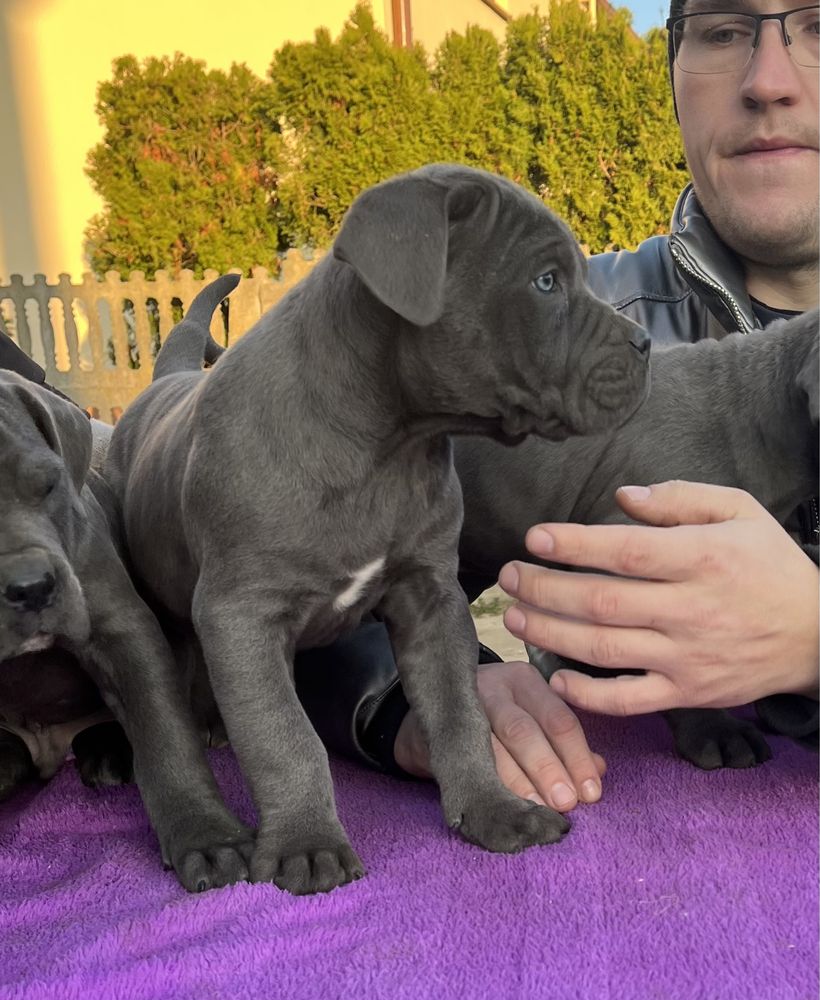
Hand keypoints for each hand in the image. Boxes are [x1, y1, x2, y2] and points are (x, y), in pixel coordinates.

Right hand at [394, 660, 605, 811]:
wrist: (429, 717)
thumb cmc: (492, 719)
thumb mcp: (530, 718)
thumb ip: (563, 743)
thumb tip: (600, 770)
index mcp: (524, 681)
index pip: (558, 718)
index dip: (578, 757)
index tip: (592, 793)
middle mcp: (493, 686)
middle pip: (524, 731)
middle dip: (548, 770)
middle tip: (566, 804)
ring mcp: (462, 706)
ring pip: (494, 748)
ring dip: (518, 784)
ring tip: (537, 812)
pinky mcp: (439, 729)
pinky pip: (468, 761)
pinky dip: (490, 787)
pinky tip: (504, 808)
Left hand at [498, 481, 819, 714]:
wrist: (817, 634)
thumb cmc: (770, 565)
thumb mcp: (740, 511)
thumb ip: (680, 498)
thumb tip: (621, 498)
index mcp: (702, 559)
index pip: (625, 552)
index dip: (574, 546)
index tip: (535, 538)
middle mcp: (691, 610)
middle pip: (602, 602)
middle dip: (545, 589)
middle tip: (508, 577)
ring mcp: (688, 657)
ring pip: (605, 649)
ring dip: (551, 635)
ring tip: (516, 618)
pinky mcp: (689, 693)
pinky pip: (631, 700)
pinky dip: (590, 694)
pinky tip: (556, 678)